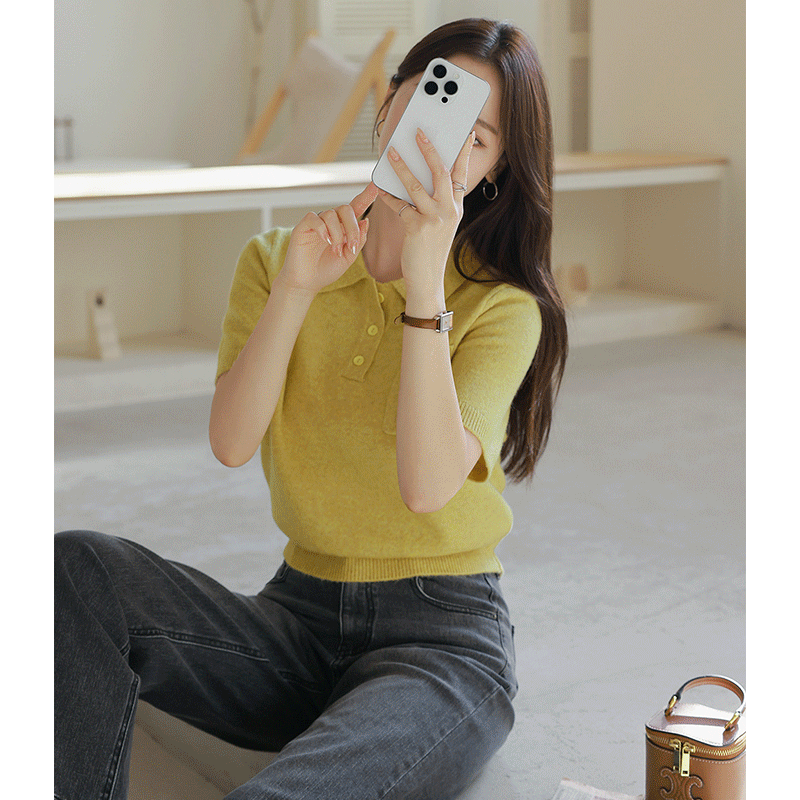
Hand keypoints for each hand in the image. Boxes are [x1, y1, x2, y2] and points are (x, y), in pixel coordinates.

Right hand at [279, 183, 379, 295]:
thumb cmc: (326, 270)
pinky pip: (314, 218)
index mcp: (343, 227)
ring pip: (331, 214)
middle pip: (345, 209)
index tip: (376, 186)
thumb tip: (366, 221)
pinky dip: (323, 229)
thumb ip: (358, 240)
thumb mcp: (349, 257)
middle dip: (352, 227)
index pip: (356, 207)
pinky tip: (325, 241)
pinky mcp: (303, 226)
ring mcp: (317, 223)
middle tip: (351, 246)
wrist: (307, 283)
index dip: (366, 196)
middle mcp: (330, 222)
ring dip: (338, 234)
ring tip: (335, 250)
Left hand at [376, 128, 474, 293]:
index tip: (467, 133)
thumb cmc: (430, 251)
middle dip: (430, 150)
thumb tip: (416, 178)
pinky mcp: (417, 228)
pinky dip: (389, 197)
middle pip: (441, 173)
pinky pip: (400, 206)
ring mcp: (434, 219)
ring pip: (417, 186)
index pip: (462, 174)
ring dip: (402, 167)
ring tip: (392, 153)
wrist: (427, 279)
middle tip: (420, 132)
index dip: (465, 152)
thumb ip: (433, 202)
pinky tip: (381, 189)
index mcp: (456, 207)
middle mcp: (449, 211)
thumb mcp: (439, 224)